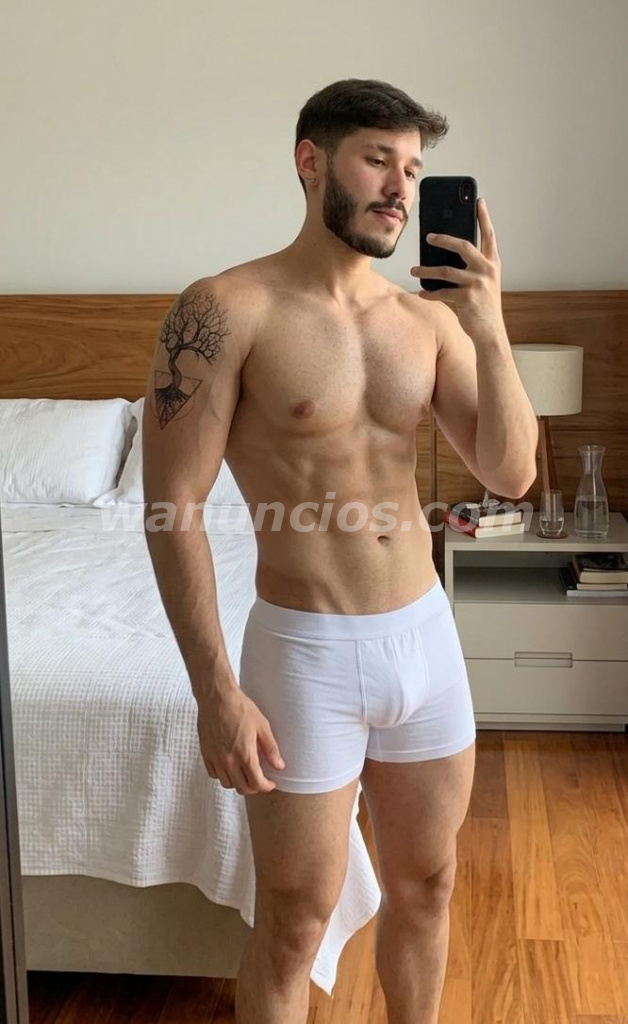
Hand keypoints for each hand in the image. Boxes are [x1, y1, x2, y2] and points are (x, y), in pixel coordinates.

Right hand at [196, 687, 284, 795]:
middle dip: (254, 787)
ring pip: (227, 784)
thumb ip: (271, 748)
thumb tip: (279, 766)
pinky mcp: (205, 754)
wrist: (216, 697)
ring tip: (245, 773)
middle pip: (242, 788)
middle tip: (260, 778)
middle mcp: (229, 761)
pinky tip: (229, 766)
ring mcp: (215, 758)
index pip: (256, 783)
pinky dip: (223, 775)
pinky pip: (214, 774)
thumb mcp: (262, 726)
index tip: (270, 783)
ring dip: (238, 782)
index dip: (266, 786)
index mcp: (245, 754)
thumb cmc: (240, 708)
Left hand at [410, 197, 504, 339]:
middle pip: (463, 245)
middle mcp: (487, 270)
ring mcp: (478, 283)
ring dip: (426, 270)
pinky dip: (430, 293)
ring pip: (446, 270)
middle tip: (428, 236)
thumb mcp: (483, 283)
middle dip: (443, 238)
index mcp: (492, 263)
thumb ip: (472, 267)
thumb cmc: (483, 305)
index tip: (479, 201)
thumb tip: (446, 255)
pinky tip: (421, 292)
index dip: (484, 217)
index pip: (489, 235)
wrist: (490, 331)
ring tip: (414, 270)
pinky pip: (442, 292)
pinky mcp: (467, 298)